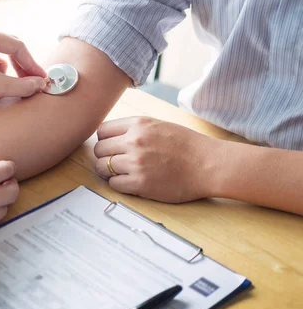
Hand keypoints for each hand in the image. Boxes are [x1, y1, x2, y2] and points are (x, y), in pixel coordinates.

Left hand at [0, 25, 47, 119]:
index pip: (18, 47)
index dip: (33, 65)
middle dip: (22, 68)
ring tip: (10, 89)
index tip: (43, 81)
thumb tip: (41, 84)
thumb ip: (21, 85)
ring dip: (8, 74)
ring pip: (2, 58)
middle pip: (11, 49)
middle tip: (33, 85)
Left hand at [93, 117, 216, 202]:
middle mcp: (134, 141)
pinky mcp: (140, 183)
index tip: (110, 147)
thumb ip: (135, 128)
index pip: (101, 131)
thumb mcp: (159, 125)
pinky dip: (118, 184)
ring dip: (108, 172)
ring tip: (122, 173)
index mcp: (139, 124)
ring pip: (102, 168)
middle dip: (104, 157)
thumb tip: (111, 136)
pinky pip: (113, 184)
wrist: (209, 164)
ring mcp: (136, 163)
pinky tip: (130, 182)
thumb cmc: (187, 146)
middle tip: (115, 162)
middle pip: (99, 150)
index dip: (104, 141)